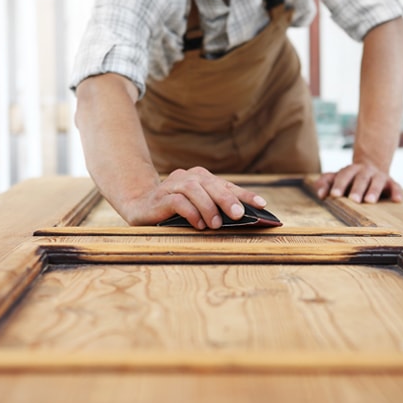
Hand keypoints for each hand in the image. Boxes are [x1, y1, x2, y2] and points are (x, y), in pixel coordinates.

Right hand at [120, 166, 267, 228]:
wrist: (140, 207)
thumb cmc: (175, 210)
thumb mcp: (198, 209)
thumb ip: (216, 209)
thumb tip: (242, 218)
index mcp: (201, 178)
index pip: (227, 185)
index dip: (245, 194)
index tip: (262, 205)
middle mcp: (188, 177)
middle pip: (211, 184)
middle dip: (227, 199)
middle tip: (239, 215)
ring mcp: (172, 185)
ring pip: (194, 189)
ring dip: (207, 207)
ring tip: (216, 225)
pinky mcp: (160, 197)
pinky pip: (177, 201)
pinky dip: (190, 212)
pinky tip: (198, 225)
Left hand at [313, 162, 401, 203]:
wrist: (370, 167)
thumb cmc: (349, 178)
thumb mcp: (335, 178)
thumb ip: (325, 183)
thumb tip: (320, 194)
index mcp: (350, 170)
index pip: (343, 176)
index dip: (339, 185)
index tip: (334, 194)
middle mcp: (365, 171)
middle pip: (361, 179)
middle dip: (357, 189)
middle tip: (353, 200)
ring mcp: (378, 176)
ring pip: (377, 182)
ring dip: (374, 191)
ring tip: (370, 201)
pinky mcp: (391, 182)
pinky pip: (395, 186)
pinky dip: (396, 192)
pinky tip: (397, 200)